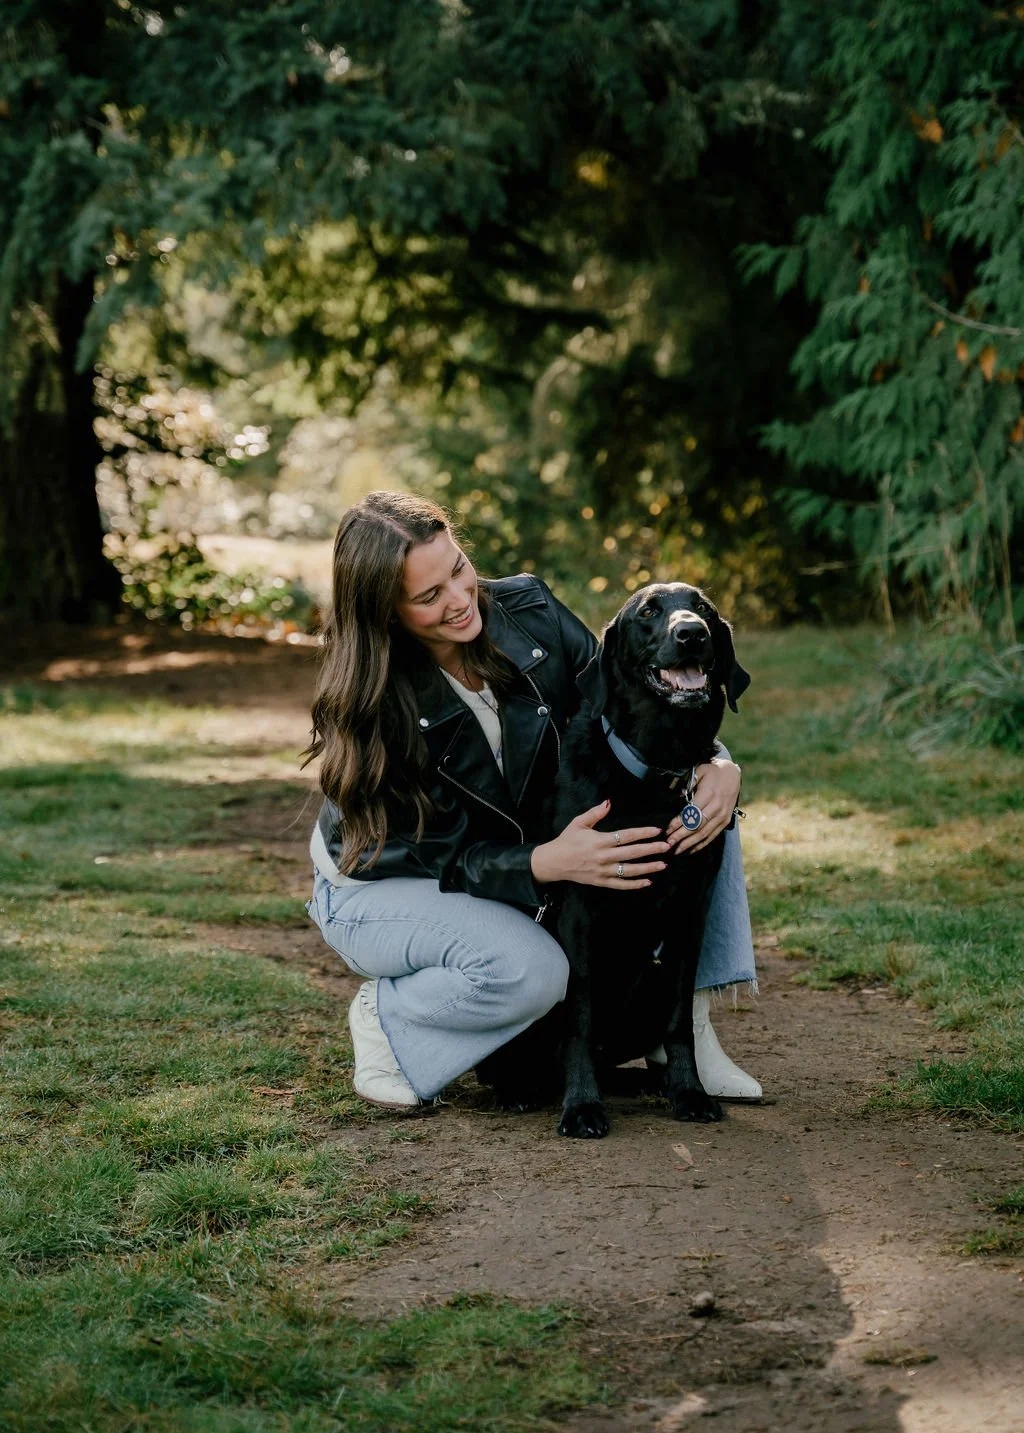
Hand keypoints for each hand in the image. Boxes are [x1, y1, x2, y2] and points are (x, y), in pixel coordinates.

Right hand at [531, 799, 668, 889]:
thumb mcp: (578, 823)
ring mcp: (603, 871)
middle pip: (632, 853)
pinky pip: (621, 885)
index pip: (626, 836)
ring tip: (662, 865)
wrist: (554, 862)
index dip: (643, 833)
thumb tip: (609, 802)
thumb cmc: (567, 840)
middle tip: (667, 846)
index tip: (657, 831)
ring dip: (647, 868)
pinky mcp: (601, 882)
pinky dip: (635, 885)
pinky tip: (647, 882)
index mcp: (600, 841)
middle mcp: (603, 857)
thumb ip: (595, 813)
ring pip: (629, 871)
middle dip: (651, 849)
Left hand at [666, 758, 740, 854]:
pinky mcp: (725, 821)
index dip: (678, 822)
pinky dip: (701, 844)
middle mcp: (717, 807)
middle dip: (681, 836)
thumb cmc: (712, 772)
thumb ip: (688, 783)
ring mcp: (722, 816)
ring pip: (704, 833)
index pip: (691, 813)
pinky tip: (690, 850)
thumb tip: (677, 795)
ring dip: (690, 843)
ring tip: (677, 850)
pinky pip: (712, 836)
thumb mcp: (699, 771)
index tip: (667, 830)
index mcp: (709, 794)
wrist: (732, 775)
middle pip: (697, 826)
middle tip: (668, 844)